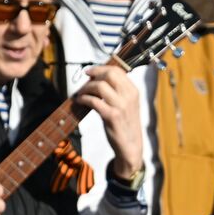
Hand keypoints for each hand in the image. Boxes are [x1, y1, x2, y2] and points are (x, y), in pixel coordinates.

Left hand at [78, 63, 142, 179]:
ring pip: (100, 86)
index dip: (100, 68)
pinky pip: (94, 101)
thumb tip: (97, 78)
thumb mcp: (127, 104)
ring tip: (81, 93)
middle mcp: (129, 96)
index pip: (117, 70)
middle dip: (93, 75)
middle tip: (85, 81)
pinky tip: (80, 101)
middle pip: (109, 75)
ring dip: (86, 88)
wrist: (131, 145)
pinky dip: (84, 99)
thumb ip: (118, 91)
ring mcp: (121, 106)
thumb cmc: (125, 124)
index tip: (90, 72)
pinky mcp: (112, 116)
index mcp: (133, 91)